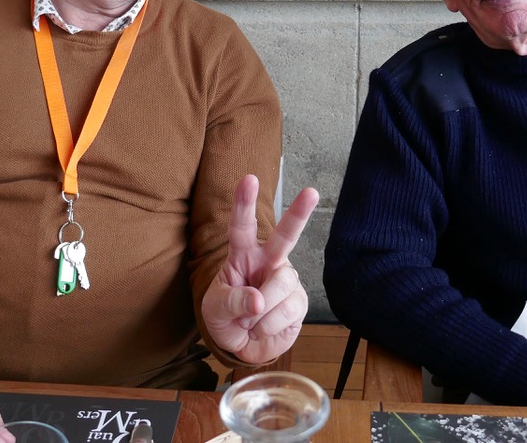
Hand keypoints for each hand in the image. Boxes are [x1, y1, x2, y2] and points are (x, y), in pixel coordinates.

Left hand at [200, 174, 319, 364]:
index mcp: (243, 255)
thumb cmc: (225, 318)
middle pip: (285, 236)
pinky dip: (268, 325)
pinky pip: (287, 309)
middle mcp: (268, 261)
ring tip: (249, 321)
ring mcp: (286, 280)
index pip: (242, 227)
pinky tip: (262, 328)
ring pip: (282, 283)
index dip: (244, 203)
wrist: (243, 346)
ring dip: (260, 310)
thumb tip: (258, 300)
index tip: (249, 179)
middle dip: (299, 214)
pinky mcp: (298, 302)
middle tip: (311, 192)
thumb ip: (232, 301)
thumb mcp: (214, 310)